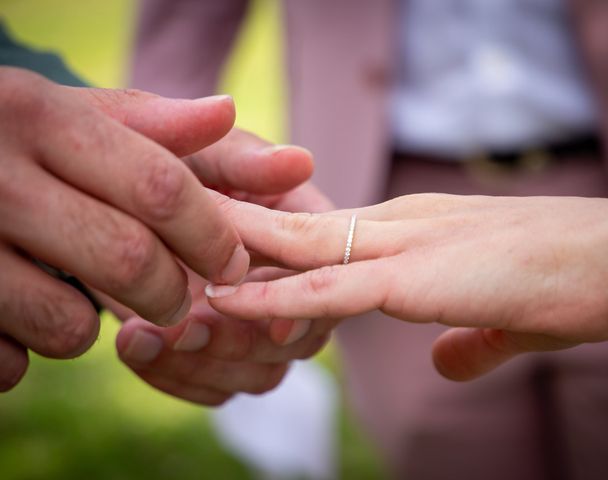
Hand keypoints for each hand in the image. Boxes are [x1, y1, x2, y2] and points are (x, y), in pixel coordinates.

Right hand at [0, 67, 245, 389]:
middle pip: (127, 259)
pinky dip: (30, 351)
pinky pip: (8, 361)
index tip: (232, 264)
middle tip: (178, 298)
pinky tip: (25, 310)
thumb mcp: (96, 119)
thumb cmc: (34, 139)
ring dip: (98, 326)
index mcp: (42, 117)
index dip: (209, 236)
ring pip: (68, 325)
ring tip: (87, 295)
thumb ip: (180, 135)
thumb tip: (295, 161)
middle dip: (170, 292)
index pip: (159, 187)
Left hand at [114, 129, 335, 403]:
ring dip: (206, 366)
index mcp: (299, 236)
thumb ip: (246, 162)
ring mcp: (251, 324)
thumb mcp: (202, 155)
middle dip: (242, 342)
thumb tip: (300, 161)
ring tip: (139, 338)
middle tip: (183, 329)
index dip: (301, 303)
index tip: (263, 315)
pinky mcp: (215, 351)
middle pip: (296, 340)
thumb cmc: (166, 162)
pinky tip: (132, 347)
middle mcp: (283, 286)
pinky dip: (174, 377)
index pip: (323, 279)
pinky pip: (214, 387)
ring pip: (259, 374)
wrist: (107, 198)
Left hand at [204, 193, 607, 380]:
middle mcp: (396, 227)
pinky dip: (277, 294)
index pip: (323, 233)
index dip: (270, 243)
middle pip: (295, 225)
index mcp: (410, 232)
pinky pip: (331, 287)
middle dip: (232, 228)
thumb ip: (466, 335)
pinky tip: (231, 300)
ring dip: (236, 254)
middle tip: (172, 223)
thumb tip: (444, 361)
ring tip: (174, 253)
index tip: (223, 249)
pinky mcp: (416, 278)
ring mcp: (404, 247)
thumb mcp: (501, 311)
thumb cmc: (564, 279)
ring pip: (300, 246)